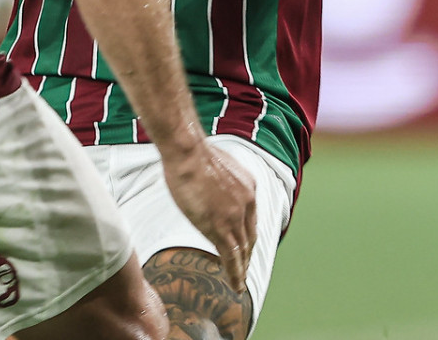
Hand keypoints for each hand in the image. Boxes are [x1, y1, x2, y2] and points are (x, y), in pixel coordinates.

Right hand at [159, 136, 258, 294]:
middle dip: (248, 253)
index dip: (247, 232)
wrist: (188, 152)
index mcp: (248, 186)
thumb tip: (207, 182)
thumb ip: (217, 178)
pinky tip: (235, 286)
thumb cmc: (191, 152)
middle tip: (244, 267)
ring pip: (243, 250)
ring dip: (242, 268)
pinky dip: (236, 273)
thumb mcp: (214, 163)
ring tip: (240, 283)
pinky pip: (232, 257)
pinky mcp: (221, 228)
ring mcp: (235, 216)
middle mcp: (248, 202)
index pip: (250, 217)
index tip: (244, 243)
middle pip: (250, 235)